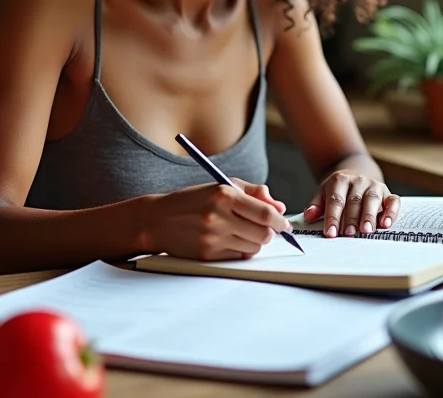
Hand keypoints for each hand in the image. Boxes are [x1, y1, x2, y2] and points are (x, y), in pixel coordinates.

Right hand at [143, 180, 290, 260]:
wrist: (158, 219)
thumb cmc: (194, 200)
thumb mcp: (222, 186)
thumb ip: (253, 193)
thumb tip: (279, 208)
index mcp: (224, 194)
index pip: (265, 213)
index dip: (280, 221)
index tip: (284, 223)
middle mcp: (219, 216)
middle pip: (263, 234)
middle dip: (269, 233)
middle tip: (265, 229)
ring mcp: (212, 238)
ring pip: (253, 247)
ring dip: (254, 241)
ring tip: (242, 232)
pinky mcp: (207, 255)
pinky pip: (238, 257)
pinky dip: (240, 250)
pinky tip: (229, 240)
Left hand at [303, 172, 400, 237]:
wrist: (356, 172)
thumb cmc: (338, 190)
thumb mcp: (323, 192)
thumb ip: (316, 205)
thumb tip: (309, 216)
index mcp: (339, 181)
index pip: (335, 200)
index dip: (333, 217)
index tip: (330, 233)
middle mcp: (358, 181)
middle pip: (354, 201)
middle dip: (351, 219)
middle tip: (348, 234)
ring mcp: (374, 186)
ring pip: (372, 200)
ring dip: (369, 216)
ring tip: (366, 231)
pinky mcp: (387, 193)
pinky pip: (392, 201)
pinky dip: (391, 212)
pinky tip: (385, 224)